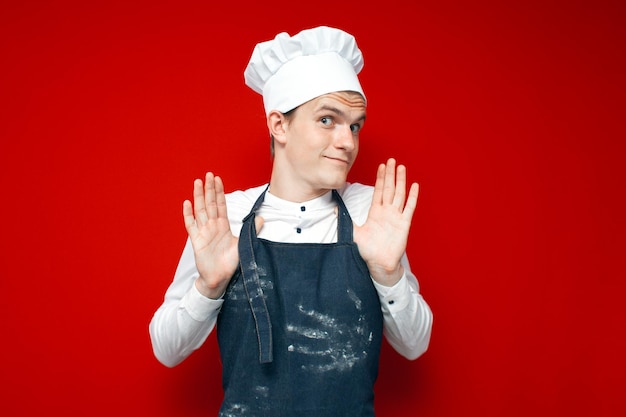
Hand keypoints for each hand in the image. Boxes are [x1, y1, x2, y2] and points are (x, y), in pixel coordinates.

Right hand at [183, 173, 262, 298]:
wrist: (219, 278)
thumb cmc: (230, 262)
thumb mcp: (244, 244)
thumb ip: (252, 231)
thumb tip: (262, 219)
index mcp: (223, 226)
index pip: (221, 204)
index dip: (219, 192)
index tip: (218, 179)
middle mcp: (212, 226)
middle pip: (210, 203)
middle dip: (209, 188)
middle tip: (208, 174)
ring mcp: (203, 232)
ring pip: (200, 210)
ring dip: (199, 196)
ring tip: (197, 182)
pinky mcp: (196, 240)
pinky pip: (191, 225)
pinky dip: (188, 214)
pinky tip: (187, 203)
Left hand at [353, 158, 418, 285]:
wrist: (378, 263)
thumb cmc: (367, 250)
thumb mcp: (353, 233)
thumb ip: (344, 220)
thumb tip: (332, 211)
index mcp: (375, 212)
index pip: (378, 191)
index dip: (380, 178)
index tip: (381, 166)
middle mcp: (386, 212)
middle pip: (389, 188)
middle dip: (390, 174)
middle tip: (391, 160)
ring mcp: (396, 217)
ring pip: (399, 194)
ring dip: (401, 181)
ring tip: (402, 168)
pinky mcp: (404, 224)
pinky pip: (409, 208)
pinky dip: (412, 197)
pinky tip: (415, 186)